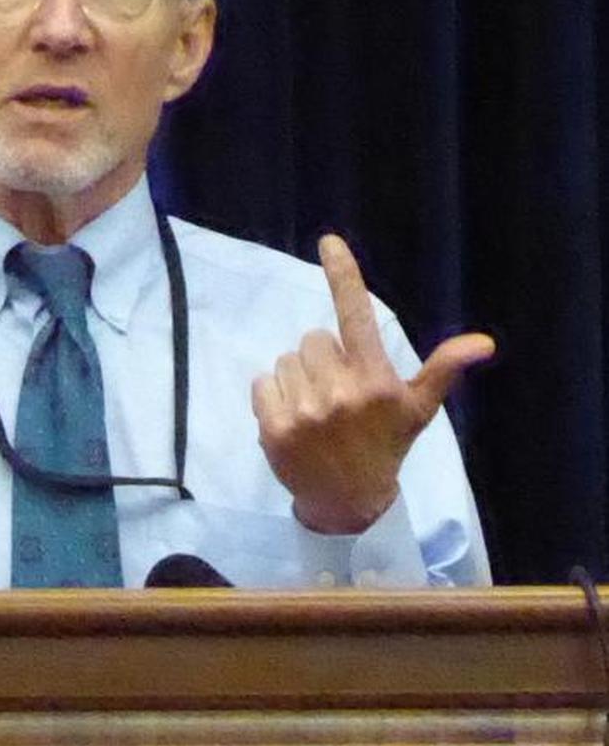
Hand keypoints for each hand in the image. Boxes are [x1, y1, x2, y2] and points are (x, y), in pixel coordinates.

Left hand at [251, 234, 494, 534]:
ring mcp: (306, 412)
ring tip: (316, 409)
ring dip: (298, 378)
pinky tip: (294, 419)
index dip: (343, 275)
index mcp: (376, 380)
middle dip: (323, 358)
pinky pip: (263, 383)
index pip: (357, 316)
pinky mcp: (274, 429)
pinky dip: (274, 395)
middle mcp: (341, 392)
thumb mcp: (418, 409)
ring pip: (287, 360)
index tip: (328, 242)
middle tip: (337, 392)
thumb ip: (443, 370)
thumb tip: (482, 343)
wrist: (349, 502)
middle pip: (313, 338)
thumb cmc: (385, 446)